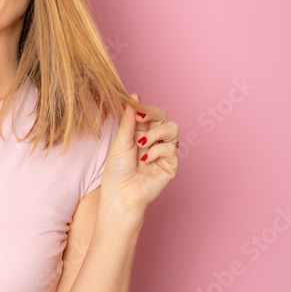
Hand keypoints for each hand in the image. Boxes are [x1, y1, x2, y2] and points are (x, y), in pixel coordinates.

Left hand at [100, 93, 178, 211]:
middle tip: (141, 118)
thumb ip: (129, 120)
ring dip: (156, 133)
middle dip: (154, 114)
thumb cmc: (117, 171)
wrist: (120, 194)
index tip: (136, 103)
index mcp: (141, 133)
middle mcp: (155, 140)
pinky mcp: (171, 165)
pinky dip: (157, 151)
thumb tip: (133, 96)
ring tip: (142, 144)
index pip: (151, 113)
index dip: (146, 107)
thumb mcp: (121, 141)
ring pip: (172, 129)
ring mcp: (164, 152)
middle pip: (164, 117)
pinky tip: (145, 160)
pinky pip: (171, 149)